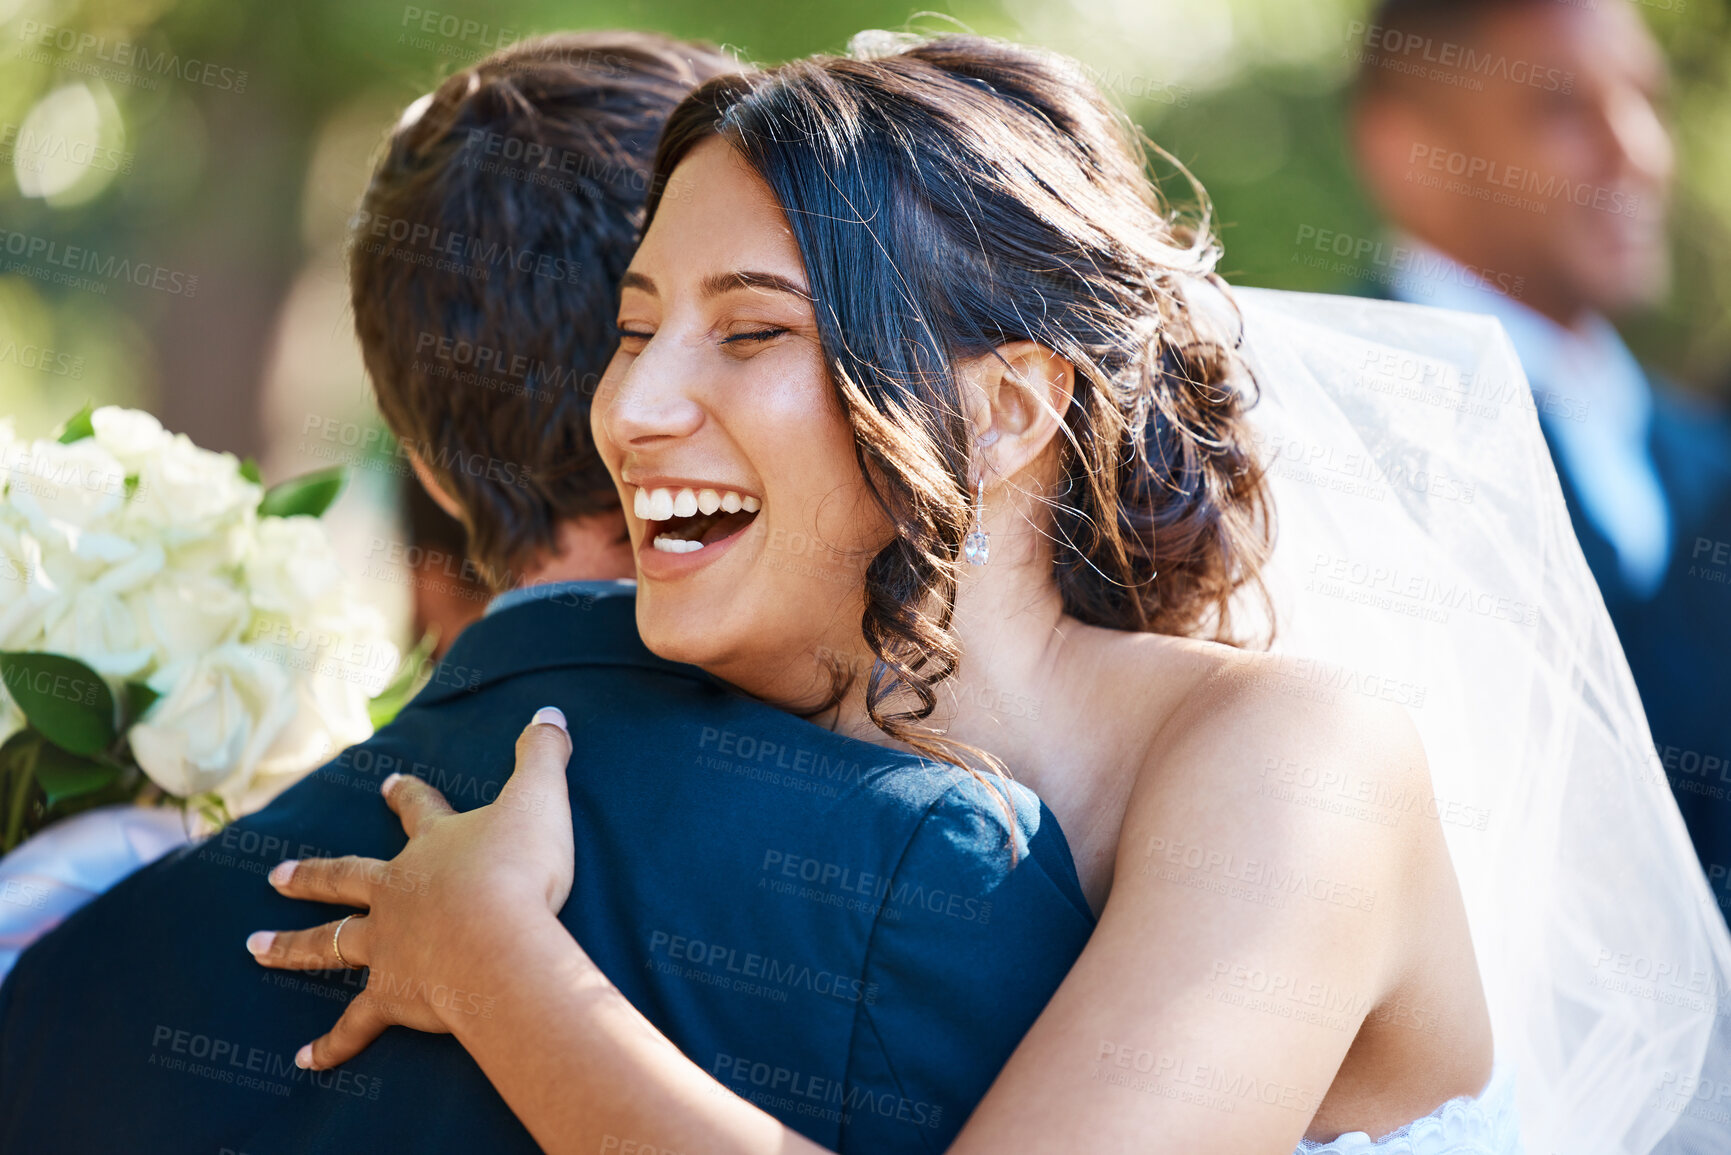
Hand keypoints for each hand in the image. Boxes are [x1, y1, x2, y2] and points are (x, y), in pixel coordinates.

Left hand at [245, 706, 575, 1069]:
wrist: (498, 941)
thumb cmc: (521, 870)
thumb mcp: (540, 798)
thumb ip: (543, 755)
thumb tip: (551, 710)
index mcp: (432, 847)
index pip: (417, 811)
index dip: (407, 796)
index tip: (390, 783)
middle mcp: (397, 894)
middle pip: (344, 880)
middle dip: (311, 876)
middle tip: (274, 876)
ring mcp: (388, 945)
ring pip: (328, 946)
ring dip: (291, 948)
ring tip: (255, 949)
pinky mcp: (392, 994)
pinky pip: (355, 1025)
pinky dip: (332, 1044)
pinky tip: (305, 1060)